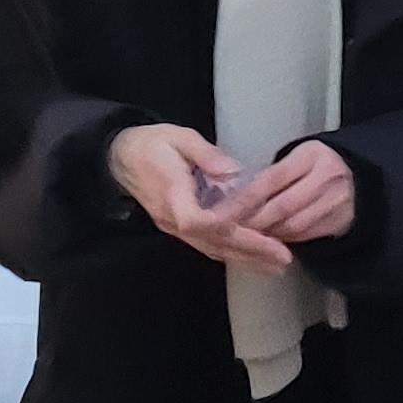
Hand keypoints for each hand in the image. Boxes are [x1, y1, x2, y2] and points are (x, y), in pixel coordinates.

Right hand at [108, 121, 292, 274]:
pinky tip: (253, 259)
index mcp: (173, 196)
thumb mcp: (178, 137)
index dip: (227, 226)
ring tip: (276, 264)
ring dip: (246, 258)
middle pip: (214, 242)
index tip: (256, 228)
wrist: (120, 158)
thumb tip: (232, 170)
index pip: (199, 221)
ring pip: (213, 250)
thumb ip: (205, 153)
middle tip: (282, 257)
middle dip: (251, 251)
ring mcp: (176, 229)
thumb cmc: (150, 144)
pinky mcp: (180, 229)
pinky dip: (232, 253)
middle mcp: (174, 220)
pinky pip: (208, 246)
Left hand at [221, 138, 356, 245]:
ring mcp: (336, 203)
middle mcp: (327, 178)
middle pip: (281, 207)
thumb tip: (233, 193)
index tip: (220, 212)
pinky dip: (282, 239)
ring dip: (265, 233)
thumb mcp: (297, 157)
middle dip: (251, 221)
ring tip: (244, 236)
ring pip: (292, 226)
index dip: (243, 199)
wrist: (361, 178)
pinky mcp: (340, 222)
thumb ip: (270, 173)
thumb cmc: (317, 165)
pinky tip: (268, 239)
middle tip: (227, 230)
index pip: (271, 180)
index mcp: (311, 155)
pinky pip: (304, 236)